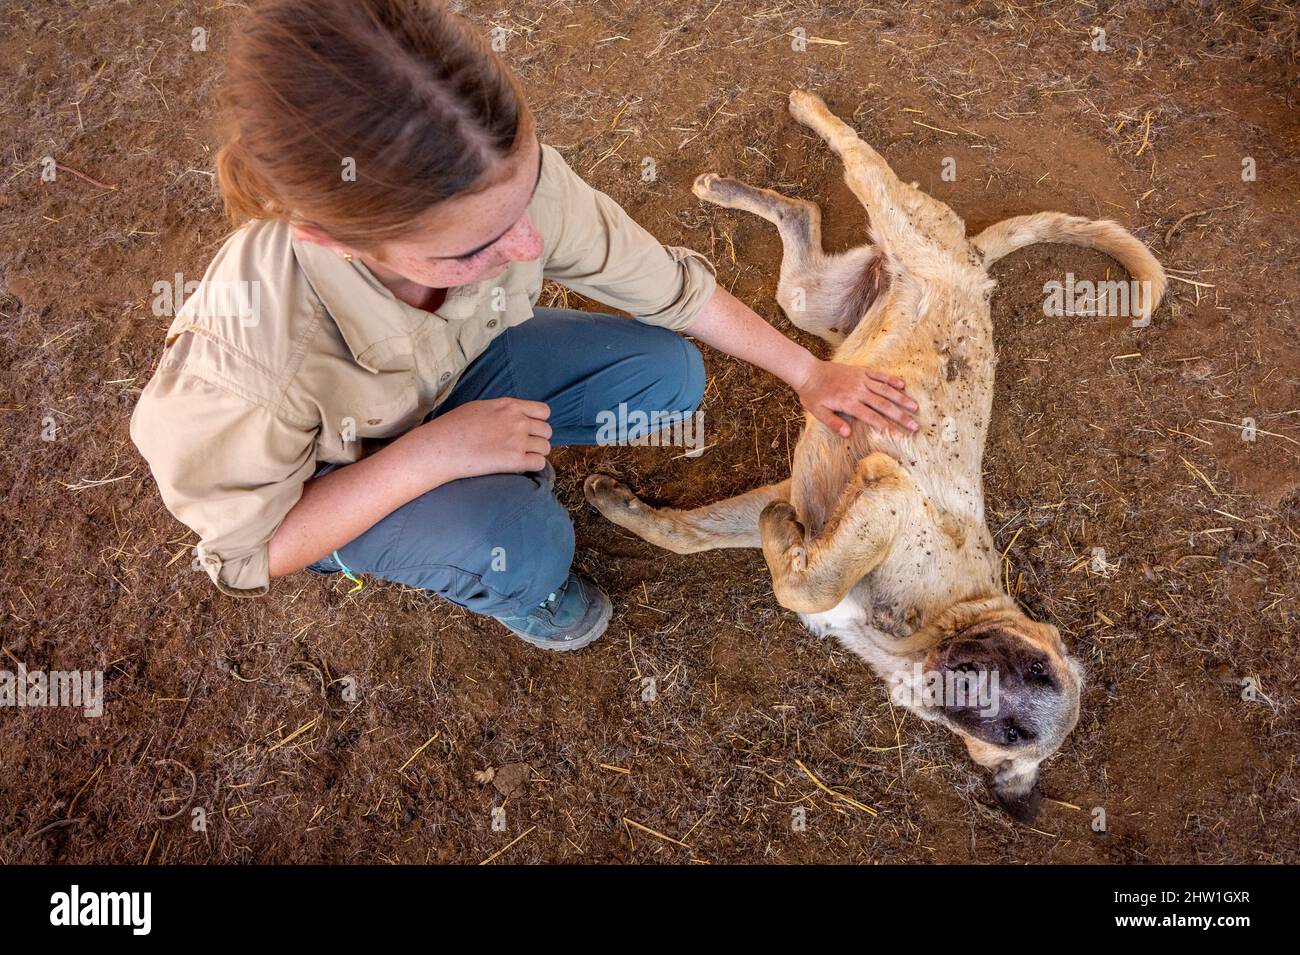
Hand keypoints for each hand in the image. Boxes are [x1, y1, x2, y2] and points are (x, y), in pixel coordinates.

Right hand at [398, 397, 552, 486]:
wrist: (442, 446)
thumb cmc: (454, 426)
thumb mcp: (481, 407)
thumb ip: (503, 410)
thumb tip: (514, 416)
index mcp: (510, 406)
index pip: (544, 411)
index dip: (539, 421)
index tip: (530, 429)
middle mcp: (518, 421)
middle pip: (547, 430)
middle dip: (538, 439)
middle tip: (525, 447)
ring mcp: (518, 441)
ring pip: (546, 448)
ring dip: (537, 453)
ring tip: (521, 457)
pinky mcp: (514, 461)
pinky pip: (539, 463)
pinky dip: (533, 466)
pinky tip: (519, 467)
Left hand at [794, 360, 918, 437]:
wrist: (808, 371)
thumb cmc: (813, 394)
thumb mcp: (818, 412)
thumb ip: (833, 423)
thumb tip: (847, 434)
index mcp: (849, 403)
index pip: (872, 417)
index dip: (887, 427)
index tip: (899, 435)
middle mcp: (858, 391)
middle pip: (884, 405)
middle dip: (900, 416)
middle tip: (915, 425)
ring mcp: (861, 379)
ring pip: (885, 390)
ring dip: (901, 398)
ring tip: (915, 407)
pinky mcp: (861, 371)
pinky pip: (879, 375)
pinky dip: (891, 380)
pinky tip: (902, 385)